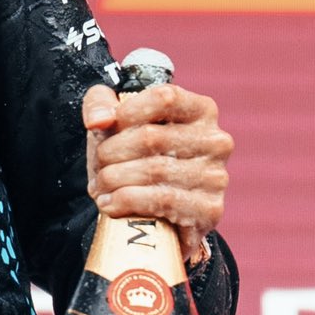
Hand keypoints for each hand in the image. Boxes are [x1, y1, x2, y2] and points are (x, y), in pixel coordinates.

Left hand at [82, 79, 231, 269]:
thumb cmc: (134, 159)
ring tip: (101, 187)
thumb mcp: (115, 124)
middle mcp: (216, 141)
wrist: (154, 216)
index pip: (164, 98)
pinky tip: (111, 203)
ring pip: (154, 170)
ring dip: (114, 180)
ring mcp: (216, 176)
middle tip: (99, 167)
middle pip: (151, 137)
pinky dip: (127, 201)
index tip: (106, 129)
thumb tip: (98, 120)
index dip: (126, 113)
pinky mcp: (210, 209)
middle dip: (111, 153)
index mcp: (201, 110)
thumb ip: (100, 105)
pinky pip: (163, 200)